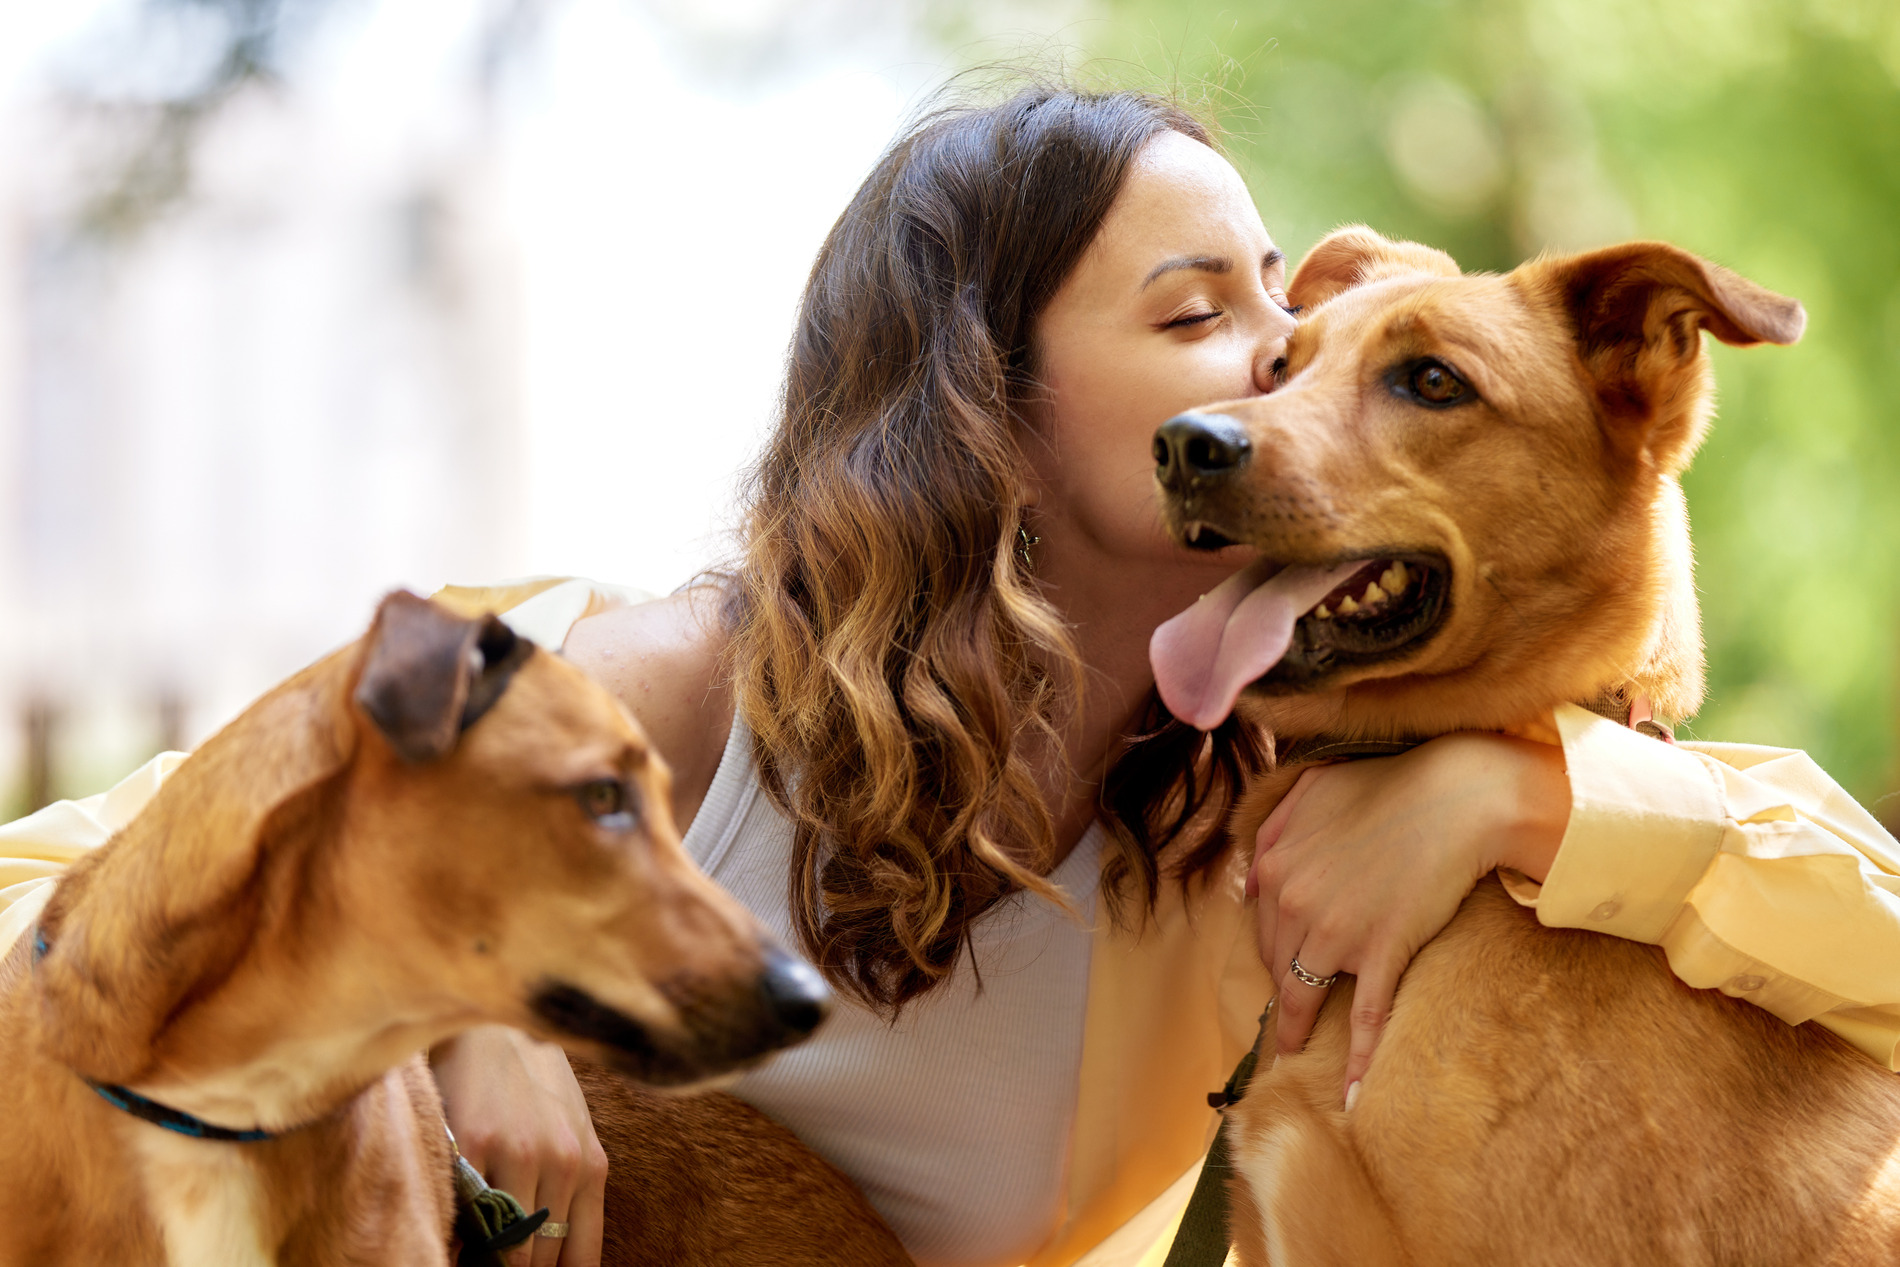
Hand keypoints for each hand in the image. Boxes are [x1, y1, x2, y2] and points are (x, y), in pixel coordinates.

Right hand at [432, 1025, 607, 1266]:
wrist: (497, 1028)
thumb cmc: (538, 1087)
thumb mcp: (574, 1134)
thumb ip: (574, 1191)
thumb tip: (562, 1263)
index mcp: (591, 1166)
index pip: (579, 1259)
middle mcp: (561, 1163)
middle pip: (538, 1259)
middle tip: (499, 1263)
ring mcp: (517, 1153)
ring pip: (503, 1247)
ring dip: (489, 1260)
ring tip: (478, 1253)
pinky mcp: (473, 1143)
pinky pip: (465, 1216)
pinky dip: (457, 1239)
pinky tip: (453, 1239)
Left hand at [1246, 732, 1569, 1103]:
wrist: (1456, 799)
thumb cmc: (1389, 787)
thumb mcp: (1312, 788)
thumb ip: (1273, 826)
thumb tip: (1251, 876)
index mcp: (1276, 866)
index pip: (1260, 926)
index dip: (1270, 952)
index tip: (1276, 970)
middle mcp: (1294, 902)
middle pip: (1278, 963)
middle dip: (1281, 991)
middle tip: (1285, 1016)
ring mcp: (1336, 933)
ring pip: (1306, 995)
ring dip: (1298, 1032)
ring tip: (1295, 1056)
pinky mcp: (1382, 953)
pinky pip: (1365, 1016)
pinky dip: (1359, 1058)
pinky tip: (1353, 1094)